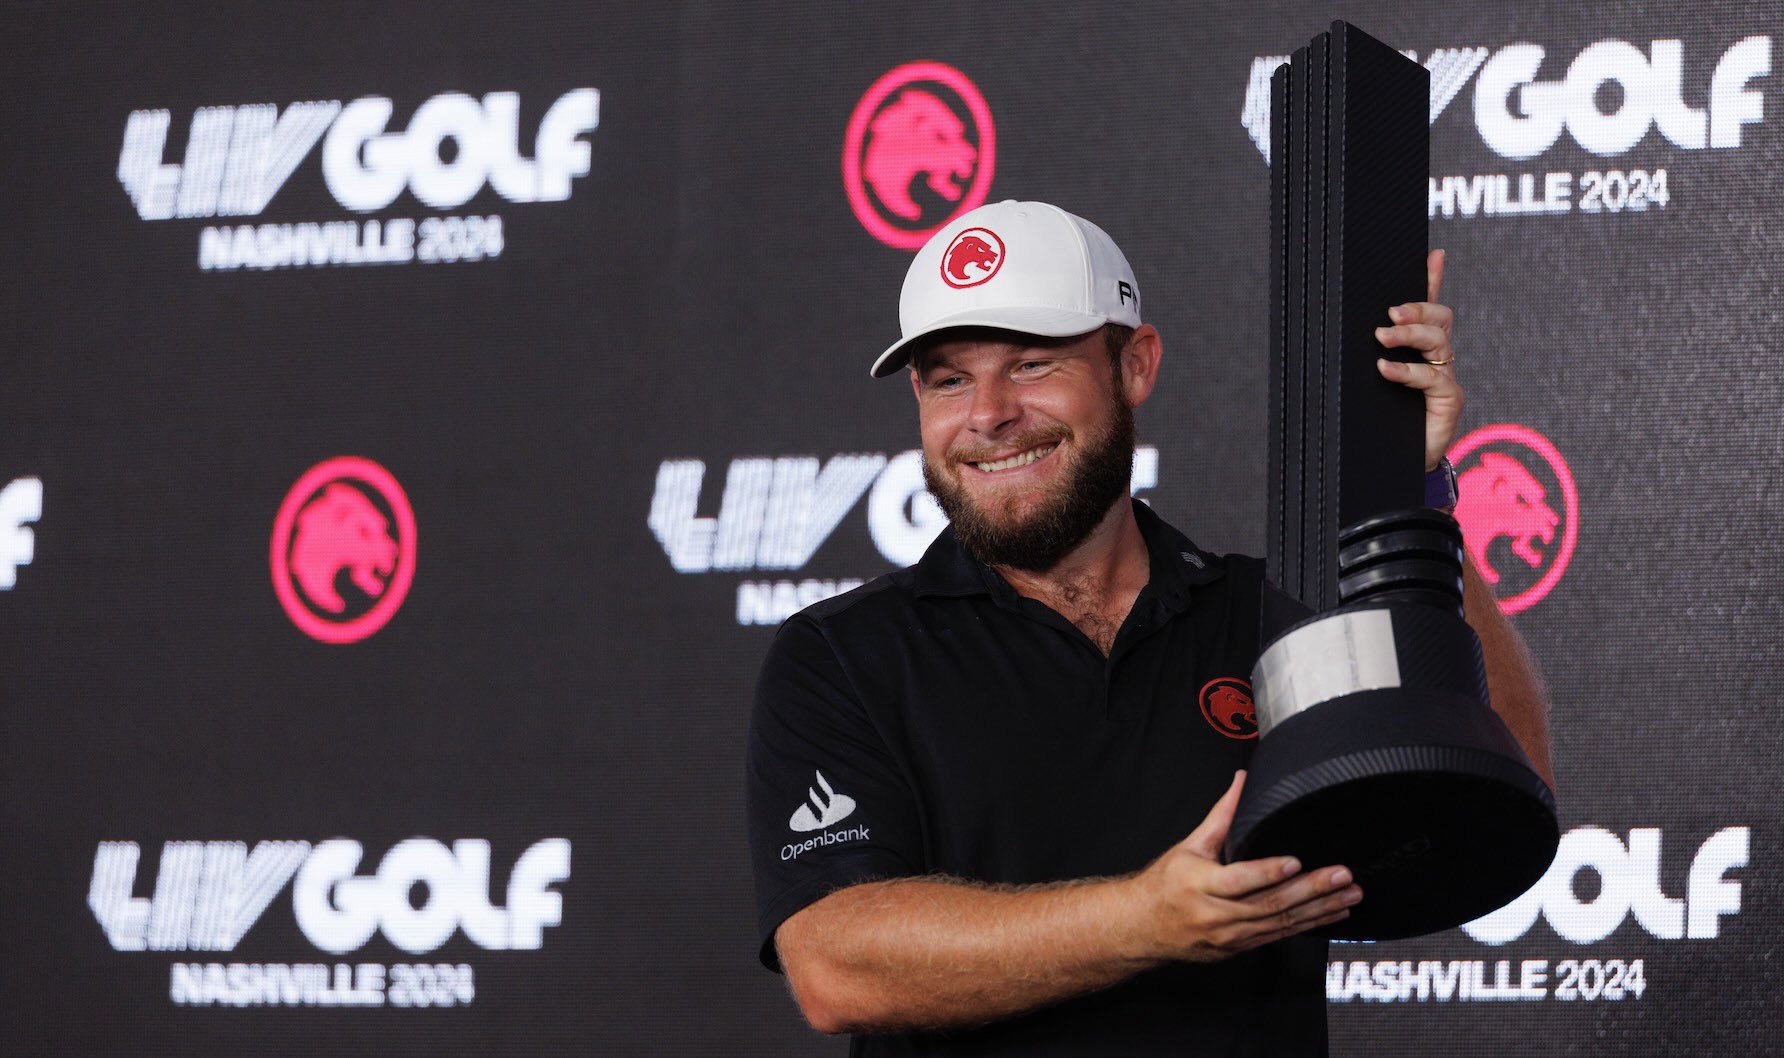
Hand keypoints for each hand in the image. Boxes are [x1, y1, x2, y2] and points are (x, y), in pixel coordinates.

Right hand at [1129, 771, 1360, 960]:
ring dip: (1319, 909)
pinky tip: (1332, 914)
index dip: (1267, 872)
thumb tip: (1242, 782)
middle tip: (1341, 876)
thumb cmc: (1165, 885)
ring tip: (1349, 895)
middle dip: (1311, 890)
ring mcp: (1230, 935)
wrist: (1144, 928)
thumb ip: (1221, 816)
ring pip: (1281, 923)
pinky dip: (1308, 925)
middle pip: (1269, 904)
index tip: (1295, 862)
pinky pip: (1279, 936)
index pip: (1238, 880)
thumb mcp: (1188, 846)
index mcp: (1200, 884)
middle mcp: (1216, 914)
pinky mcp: (1240, 947)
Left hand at [1374, 248, 1463, 470]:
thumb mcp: (1367, 382)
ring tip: (1382, 339)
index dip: (1433, 279)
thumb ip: (1364, 355)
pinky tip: (1386, 370)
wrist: (1397, 465)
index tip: (1433, 254)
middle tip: (1389, 315)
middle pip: (1440, 318)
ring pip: (1438, 342)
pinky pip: (1433, 378)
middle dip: (1417, 309)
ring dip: (1410, 336)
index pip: (1428, 307)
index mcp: (1419, 349)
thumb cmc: (1379, 420)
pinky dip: (1407, 371)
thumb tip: (1333, 328)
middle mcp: (1436, 359)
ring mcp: (1445, 378)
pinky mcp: (1448, 400)